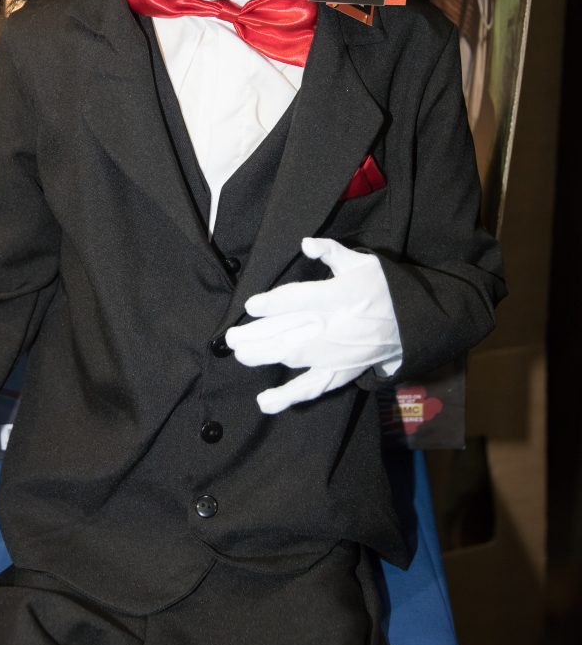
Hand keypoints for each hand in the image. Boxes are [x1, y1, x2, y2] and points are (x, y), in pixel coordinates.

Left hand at [226, 237, 401, 413]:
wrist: (412, 324)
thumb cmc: (383, 289)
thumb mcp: (363, 263)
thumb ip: (333, 252)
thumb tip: (306, 243)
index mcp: (342, 296)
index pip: (302, 299)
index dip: (275, 303)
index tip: (251, 305)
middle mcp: (337, 327)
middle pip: (291, 332)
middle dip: (258, 335)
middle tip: (232, 336)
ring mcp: (338, 354)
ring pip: (296, 358)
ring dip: (266, 357)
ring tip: (241, 354)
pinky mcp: (341, 373)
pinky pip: (313, 388)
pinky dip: (289, 396)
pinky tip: (265, 401)